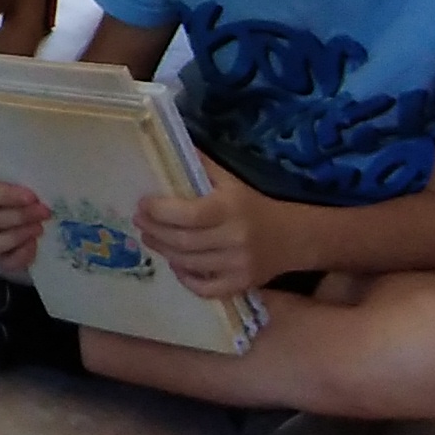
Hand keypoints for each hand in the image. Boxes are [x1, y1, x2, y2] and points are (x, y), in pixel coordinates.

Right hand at [0, 170, 52, 276]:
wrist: (43, 191)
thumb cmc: (25, 170)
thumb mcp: (13, 154)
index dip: (4, 196)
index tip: (30, 196)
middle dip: (19, 216)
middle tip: (44, 210)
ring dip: (16, 236)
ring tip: (39, 227)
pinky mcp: (8, 253)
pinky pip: (7, 262)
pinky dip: (20, 257)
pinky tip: (35, 245)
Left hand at [136, 173, 281, 300]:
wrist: (294, 237)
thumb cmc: (254, 205)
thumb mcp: (231, 181)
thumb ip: (200, 166)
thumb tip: (168, 146)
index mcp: (229, 208)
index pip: (188, 214)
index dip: (159, 211)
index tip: (142, 204)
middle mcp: (234, 238)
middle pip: (182, 241)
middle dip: (154, 231)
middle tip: (139, 222)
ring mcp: (238, 265)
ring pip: (189, 264)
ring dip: (163, 251)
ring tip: (150, 238)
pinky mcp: (242, 285)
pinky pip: (205, 288)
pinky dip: (186, 279)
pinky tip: (176, 264)